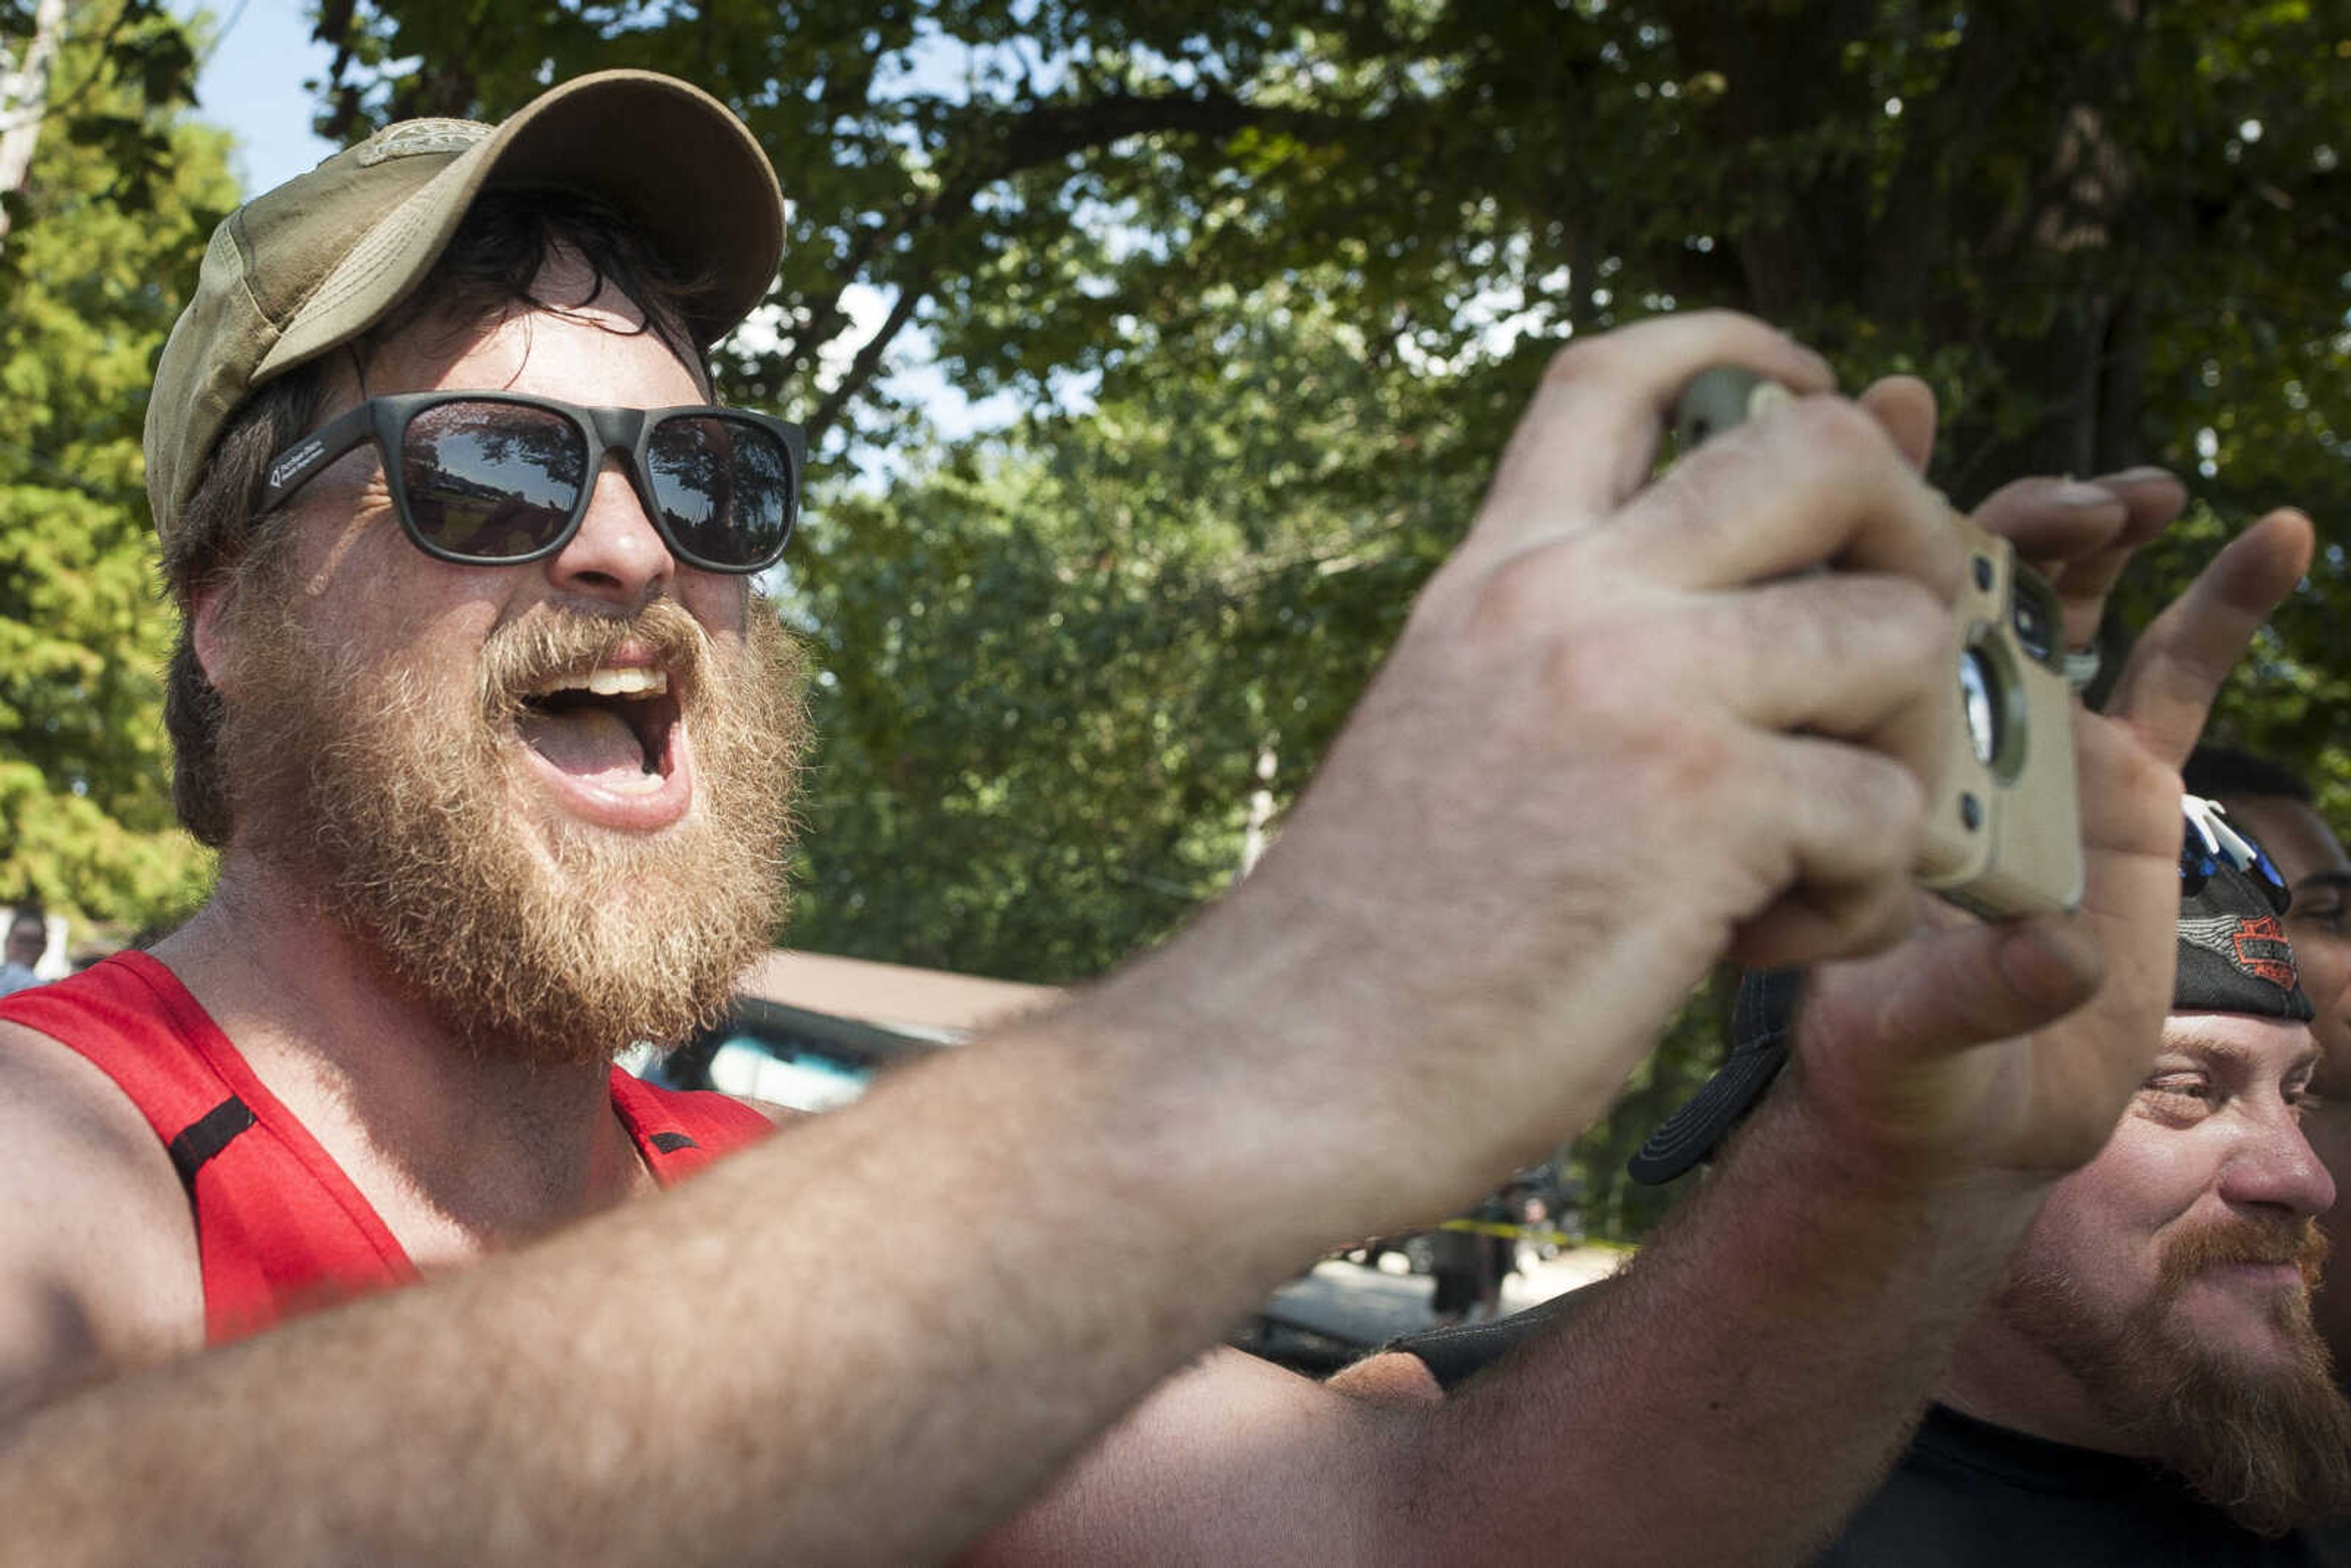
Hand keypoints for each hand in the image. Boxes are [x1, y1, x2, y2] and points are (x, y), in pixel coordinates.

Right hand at [1151, 312, 1977, 1211]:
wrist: (1282, 1064)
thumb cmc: (1367, 941)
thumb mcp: (1442, 729)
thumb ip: (1560, 654)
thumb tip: (1714, 629)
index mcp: (1496, 578)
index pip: (1618, 372)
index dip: (1746, 352)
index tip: (1809, 397)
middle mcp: (1568, 599)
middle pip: (1824, 451)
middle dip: (1915, 535)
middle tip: (1891, 654)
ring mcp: (1641, 690)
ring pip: (1899, 633)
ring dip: (1908, 753)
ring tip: (1821, 852)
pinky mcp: (1703, 810)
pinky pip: (1894, 813)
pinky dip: (1869, 898)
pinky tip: (1761, 945)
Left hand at [1783, 427, 2312, 1181]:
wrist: (1958, 1116)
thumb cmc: (1889, 1059)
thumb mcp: (1895, 1026)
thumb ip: (1971, 990)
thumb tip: (2070, 956)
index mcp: (1854, 744)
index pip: (1843, 593)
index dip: (1862, 490)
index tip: (1885, 406)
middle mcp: (1938, 722)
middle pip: (1966, 572)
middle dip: (2012, 512)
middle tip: (2063, 507)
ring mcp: (2037, 736)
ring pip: (2072, 595)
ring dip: (2104, 524)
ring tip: (2142, 497)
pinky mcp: (2128, 777)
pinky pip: (2181, 667)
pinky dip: (2228, 597)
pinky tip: (2275, 535)